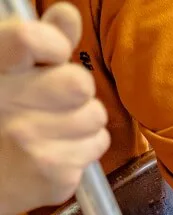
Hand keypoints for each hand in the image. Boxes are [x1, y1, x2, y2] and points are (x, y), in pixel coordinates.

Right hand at [0, 3, 109, 214]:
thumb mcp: (2, 73)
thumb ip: (36, 43)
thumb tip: (68, 14)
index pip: (33, 39)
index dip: (54, 45)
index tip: (50, 56)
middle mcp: (6, 104)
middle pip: (79, 82)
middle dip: (75, 91)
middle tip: (51, 101)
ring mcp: (30, 141)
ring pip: (96, 116)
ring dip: (81, 122)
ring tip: (51, 130)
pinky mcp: (54, 173)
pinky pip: (97, 146)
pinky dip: (82, 149)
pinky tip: (53, 153)